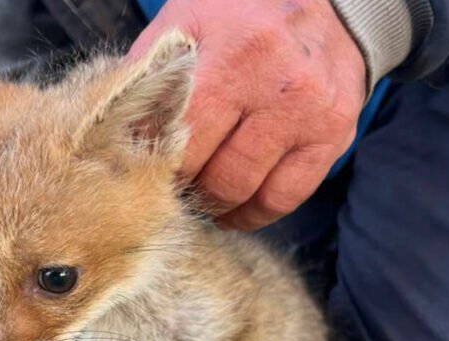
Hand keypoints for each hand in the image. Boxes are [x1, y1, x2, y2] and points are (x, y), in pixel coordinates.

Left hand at [128, 0, 365, 229]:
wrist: (331, 3)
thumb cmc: (244, 13)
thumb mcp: (190, 20)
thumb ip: (151, 70)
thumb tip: (115, 128)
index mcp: (232, 55)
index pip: (182, 140)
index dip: (156, 165)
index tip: (143, 171)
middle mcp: (275, 86)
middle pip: (213, 173)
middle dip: (186, 187)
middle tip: (171, 186)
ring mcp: (309, 115)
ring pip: (246, 192)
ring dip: (216, 205)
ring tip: (202, 197)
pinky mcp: (333, 137)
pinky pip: (284, 198)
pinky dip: (254, 212)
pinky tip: (236, 207)